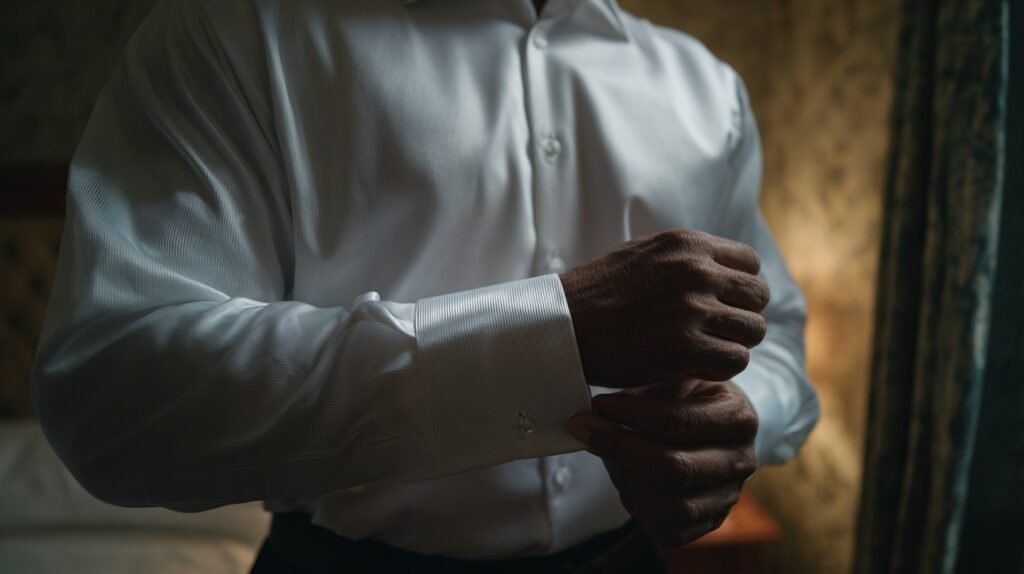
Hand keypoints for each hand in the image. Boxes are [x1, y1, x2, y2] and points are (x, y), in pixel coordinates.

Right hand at [560, 229, 768, 387]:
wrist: (563, 326)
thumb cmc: (598, 293)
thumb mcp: (643, 253)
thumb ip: (686, 257)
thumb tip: (723, 266)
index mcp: (688, 245)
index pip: (750, 264)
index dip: (741, 288)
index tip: (722, 305)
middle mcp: (696, 272)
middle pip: (757, 297)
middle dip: (742, 316)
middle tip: (716, 333)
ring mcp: (692, 310)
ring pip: (752, 331)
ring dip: (734, 344)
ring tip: (705, 350)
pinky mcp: (685, 349)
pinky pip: (734, 360)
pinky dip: (720, 367)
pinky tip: (695, 366)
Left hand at [567, 379, 757, 547]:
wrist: (715, 424)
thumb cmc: (687, 395)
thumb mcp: (676, 376)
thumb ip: (646, 387)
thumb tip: (597, 410)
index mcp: (738, 417)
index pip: (679, 421)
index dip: (631, 415)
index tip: (598, 404)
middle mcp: (741, 461)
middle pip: (676, 469)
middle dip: (620, 449)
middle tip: (584, 428)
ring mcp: (729, 496)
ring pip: (675, 507)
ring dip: (627, 480)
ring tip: (605, 454)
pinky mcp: (711, 522)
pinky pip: (672, 530)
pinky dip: (638, 505)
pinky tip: (622, 476)